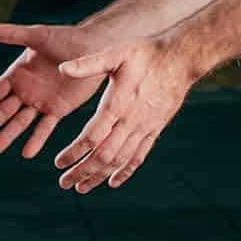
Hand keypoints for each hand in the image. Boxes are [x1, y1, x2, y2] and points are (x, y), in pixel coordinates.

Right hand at [0, 22, 105, 158]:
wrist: (96, 48)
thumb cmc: (66, 37)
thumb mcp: (38, 35)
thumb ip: (12, 34)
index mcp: (17, 73)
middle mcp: (25, 90)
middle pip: (3, 110)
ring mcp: (40, 101)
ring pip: (20, 122)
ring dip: (8, 135)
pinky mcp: (58, 109)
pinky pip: (45, 127)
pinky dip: (36, 140)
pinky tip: (26, 153)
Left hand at [52, 36, 195, 192]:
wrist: (181, 59)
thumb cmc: (146, 53)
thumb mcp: (116, 53)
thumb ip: (88, 63)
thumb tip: (63, 67)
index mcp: (117, 104)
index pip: (91, 137)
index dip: (74, 152)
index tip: (58, 163)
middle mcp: (131, 121)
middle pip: (103, 155)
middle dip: (82, 171)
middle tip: (64, 182)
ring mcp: (144, 128)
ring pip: (119, 160)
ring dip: (99, 176)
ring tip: (82, 187)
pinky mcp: (154, 130)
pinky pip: (139, 157)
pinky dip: (125, 172)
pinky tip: (113, 182)